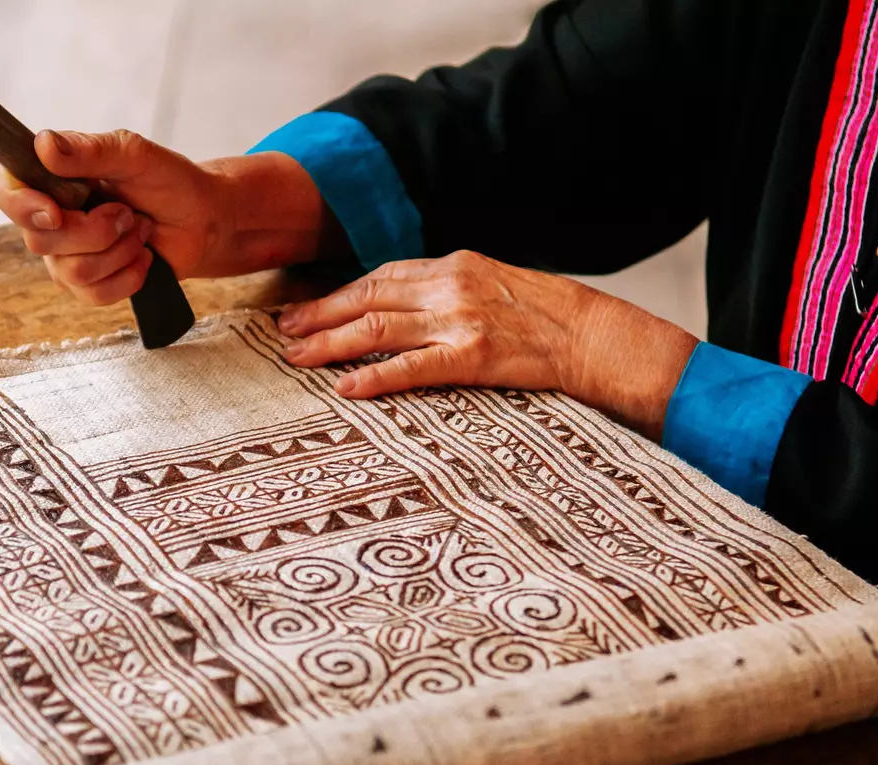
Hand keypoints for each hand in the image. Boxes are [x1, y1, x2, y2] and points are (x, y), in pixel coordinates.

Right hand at [0, 130, 332, 304]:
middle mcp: (47, 216)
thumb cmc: (169, 181)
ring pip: (70, 272)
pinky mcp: (87, 284)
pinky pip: (92, 295)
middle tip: (128, 212)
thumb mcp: (135, 155)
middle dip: (97, 229)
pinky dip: (128, 277)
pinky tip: (143, 258)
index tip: (55, 210)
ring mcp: (64, 255)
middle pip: (41, 239)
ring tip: (140, 230)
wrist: (205, 220)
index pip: (1, 188)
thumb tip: (43, 144)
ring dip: (119, 251)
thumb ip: (90, 149)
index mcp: (48, 176)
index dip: (18, 204)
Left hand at [277, 251, 698, 439]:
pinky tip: (346, 386)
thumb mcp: (493, 285)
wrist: (593, 335)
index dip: (337, 293)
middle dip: (320, 314)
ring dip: (331, 343)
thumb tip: (403, 304)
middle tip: (284, 332)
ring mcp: (460, 320)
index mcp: (454, 265)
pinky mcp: (473, 356)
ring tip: (298, 357)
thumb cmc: (546, 316)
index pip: (381, 276)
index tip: (305, 307)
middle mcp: (450, 286)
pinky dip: (375, 375)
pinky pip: (412, 368)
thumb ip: (448, 290)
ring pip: (378, 327)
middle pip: (368, 297)